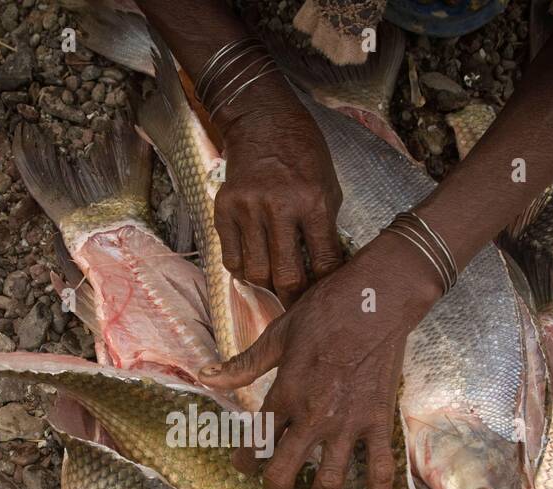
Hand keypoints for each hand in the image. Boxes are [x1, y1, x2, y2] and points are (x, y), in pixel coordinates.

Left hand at [199, 231, 443, 488]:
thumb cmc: (325, 311)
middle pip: (285, 471)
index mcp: (285, 393)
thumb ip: (244, 364)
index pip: (256, 441)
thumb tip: (206, 376)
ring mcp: (349, 423)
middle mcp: (314, 415)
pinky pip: (380, 468)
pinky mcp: (379, 421)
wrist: (377, 300)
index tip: (244, 466)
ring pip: (330, 480)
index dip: (245, 461)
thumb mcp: (278, 335)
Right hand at [213, 100, 343, 302]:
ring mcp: (247, 208)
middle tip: (298, 302)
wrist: (263, 121)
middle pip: (286, 276)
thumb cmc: (303, 155)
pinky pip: (231, 258)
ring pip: (256, 273)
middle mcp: (279, 206)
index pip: (323, 262)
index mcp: (313, 202)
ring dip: (267, 285)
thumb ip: (325, 230)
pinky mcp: (224, 208)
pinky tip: (254, 264)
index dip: (325, 286)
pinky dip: (243, 269)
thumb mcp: (328, 188)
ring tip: (275, 282)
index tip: (325, 294)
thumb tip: (326, 272)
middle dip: (294, 296)